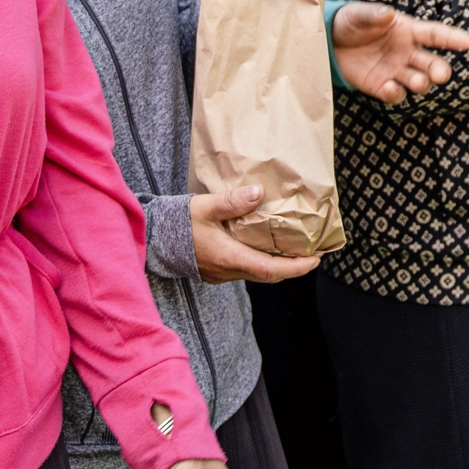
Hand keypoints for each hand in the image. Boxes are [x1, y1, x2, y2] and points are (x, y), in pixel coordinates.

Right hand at [189, 187, 320, 283]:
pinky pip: (247, 269)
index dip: (296, 267)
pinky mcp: (216, 270)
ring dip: (279, 265)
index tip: (316, 259)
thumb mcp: (205, 207)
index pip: (270, 270)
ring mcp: (221, 273)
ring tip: (297, 250)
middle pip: (269, 275)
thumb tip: (259, 192)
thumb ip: (232, 202)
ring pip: (258, 273)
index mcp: (229, 258)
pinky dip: (264, 262)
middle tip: (315, 254)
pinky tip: (269, 248)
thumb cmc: (178, 222)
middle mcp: (228, 270)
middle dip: (294, 267)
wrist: (152, 238)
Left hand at [332, 2, 468, 102]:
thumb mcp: (358, 14)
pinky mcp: (382, 86)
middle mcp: (408, 52)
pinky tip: (388, 86)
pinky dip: (395, 93)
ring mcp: (397, 70)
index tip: (468, 42)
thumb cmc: (350, 22)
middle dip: (440, 70)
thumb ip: (373, 14)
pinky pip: (396, 94)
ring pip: (420, 81)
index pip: (435, 34)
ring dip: (421, 83)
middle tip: (441, 74)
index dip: (452, 38)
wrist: (329, 43)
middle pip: (433, 63)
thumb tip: (387, 13)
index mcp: (408, 30)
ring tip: (415, 81)